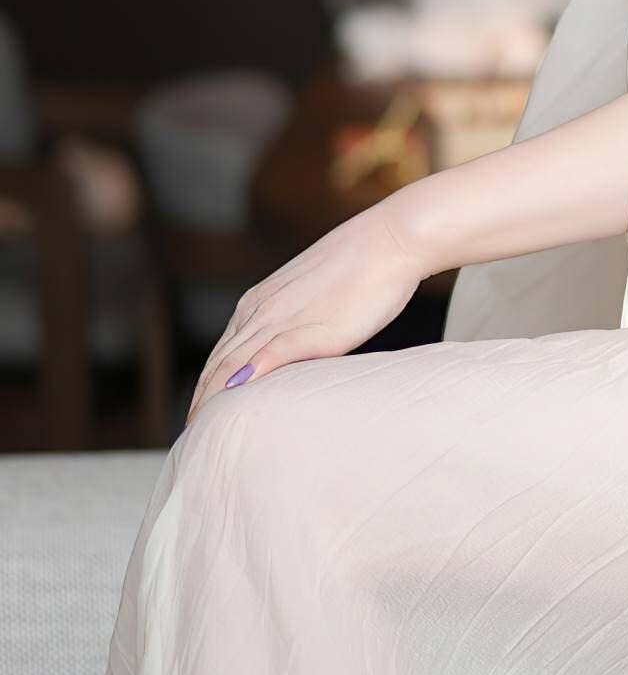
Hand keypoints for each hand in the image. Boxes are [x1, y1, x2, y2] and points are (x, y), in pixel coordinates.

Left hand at [184, 202, 423, 429]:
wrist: (391, 241)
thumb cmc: (364, 269)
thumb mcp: (315, 300)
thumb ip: (296, 324)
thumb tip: (292, 354)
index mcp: (260, 302)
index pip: (221, 353)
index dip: (206, 385)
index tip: (198, 414)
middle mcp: (260, 310)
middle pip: (217, 363)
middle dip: (200, 399)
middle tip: (188, 433)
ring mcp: (282, 317)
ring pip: (232, 363)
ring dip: (213, 397)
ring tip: (202, 429)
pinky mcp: (311, 328)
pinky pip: (270, 354)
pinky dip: (248, 377)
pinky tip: (237, 396)